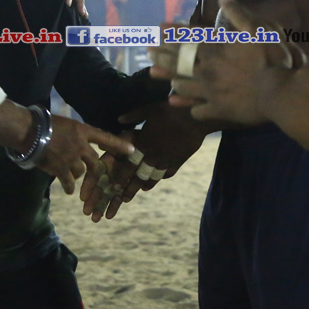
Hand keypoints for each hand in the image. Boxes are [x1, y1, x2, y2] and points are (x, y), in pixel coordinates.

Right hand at [35, 114, 134, 195]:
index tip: (132, 150)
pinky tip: (69, 190)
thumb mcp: (66, 123)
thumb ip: (76, 133)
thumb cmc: (45, 123)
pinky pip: (68, 182)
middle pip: (96, 161)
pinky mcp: (60, 169)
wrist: (29, 131)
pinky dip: (69, 186)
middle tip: (100, 174)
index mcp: (83, 131)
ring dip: (77, 174)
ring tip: (71, 175)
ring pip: (81, 172)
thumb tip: (80, 138)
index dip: (119, 145)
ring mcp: (71, 158)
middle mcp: (80, 145)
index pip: (105, 138)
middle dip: (98, 169)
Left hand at [79, 102, 209, 220]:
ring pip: (155, 176)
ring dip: (147, 184)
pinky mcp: (180, 159)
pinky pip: (169, 172)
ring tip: (142, 190)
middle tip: (124, 198)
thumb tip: (119, 119)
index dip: (121, 176)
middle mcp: (154, 155)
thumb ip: (133, 116)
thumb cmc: (170, 109)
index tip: (114, 186)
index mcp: (144, 143)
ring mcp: (168, 159)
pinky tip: (160, 179)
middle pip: (140, 175)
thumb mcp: (149, 109)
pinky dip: (163, 177)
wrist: (194, 116)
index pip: (129, 164)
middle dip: (131, 188)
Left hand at [163, 0, 297, 122]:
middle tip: (148, 51)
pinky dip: (186, 105)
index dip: (172, 33)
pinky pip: (197, 109)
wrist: (280, 95)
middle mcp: (207, 70)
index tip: (158, 28)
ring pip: (183, 85)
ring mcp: (211, 91)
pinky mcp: (219, 110)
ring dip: (169, 78)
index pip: (188, 39)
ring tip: (155, 74)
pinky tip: (177, 103)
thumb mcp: (259, 29)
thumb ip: (238, 13)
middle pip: (178, 61)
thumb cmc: (272, 59)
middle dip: (162, 55)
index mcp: (215, 49)